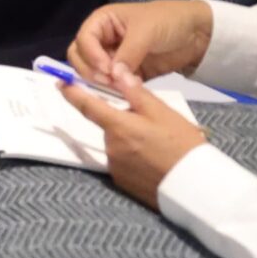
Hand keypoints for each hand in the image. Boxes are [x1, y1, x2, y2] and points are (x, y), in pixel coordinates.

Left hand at [59, 61, 208, 208]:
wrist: (195, 186)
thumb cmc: (181, 144)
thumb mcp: (161, 112)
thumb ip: (135, 92)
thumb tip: (116, 72)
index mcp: (118, 126)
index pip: (87, 106)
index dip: (72, 93)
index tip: (61, 83)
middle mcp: (111, 147)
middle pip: (110, 125)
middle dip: (124, 120)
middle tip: (152, 124)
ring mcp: (116, 167)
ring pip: (117, 143)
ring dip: (130, 139)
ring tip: (158, 144)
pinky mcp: (123, 183)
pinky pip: (123, 161)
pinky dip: (133, 157)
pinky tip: (154, 159)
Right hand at [68, 0, 213, 84]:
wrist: (196, 33)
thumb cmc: (168, 21)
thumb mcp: (146, 31)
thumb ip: (128, 53)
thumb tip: (113, 76)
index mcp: (103, 22)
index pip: (83, 39)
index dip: (90, 55)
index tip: (106, 69)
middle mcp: (104, 39)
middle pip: (81, 57)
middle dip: (91, 70)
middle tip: (109, 82)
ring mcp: (114, 57)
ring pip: (94, 73)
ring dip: (102, 83)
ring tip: (119, 89)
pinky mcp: (126, 73)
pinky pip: (112, 84)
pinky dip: (116, 90)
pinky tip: (127, 94)